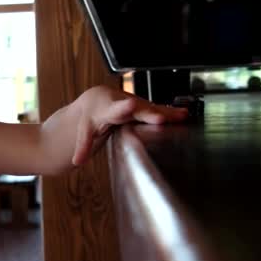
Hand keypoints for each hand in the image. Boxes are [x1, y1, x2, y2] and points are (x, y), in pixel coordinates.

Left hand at [72, 85, 187, 164]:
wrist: (96, 98)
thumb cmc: (90, 116)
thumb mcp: (84, 131)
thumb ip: (82, 146)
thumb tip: (76, 161)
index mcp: (106, 108)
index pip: (113, 109)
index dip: (122, 108)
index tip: (130, 105)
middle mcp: (121, 103)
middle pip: (136, 109)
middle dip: (149, 113)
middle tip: (161, 118)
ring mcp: (134, 102)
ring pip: (149, 107)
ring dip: (165, 112)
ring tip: (181, 116)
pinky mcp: (143, 104)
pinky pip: (156, 108)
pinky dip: (169, 111)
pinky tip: (183, 114)